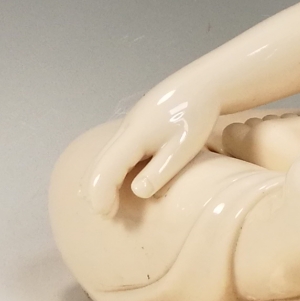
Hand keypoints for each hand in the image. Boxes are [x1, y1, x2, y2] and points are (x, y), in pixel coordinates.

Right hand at [84, 78, 219, 215]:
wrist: (202, 84)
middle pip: (96, 164)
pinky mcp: (133, 127)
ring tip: (111, 204)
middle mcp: (124, 131)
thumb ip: (161, 171)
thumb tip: (137, 193)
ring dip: (100, 181)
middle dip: (96, 191)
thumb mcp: (184, 147)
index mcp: (134, 135)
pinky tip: (120, 183)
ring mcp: (127, 127)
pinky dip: (109, 170)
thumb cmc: (197, 116)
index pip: (105, 169)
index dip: (101, 194)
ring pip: (101, 157)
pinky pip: (112, 152)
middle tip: (108, 216)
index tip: (107, 216)